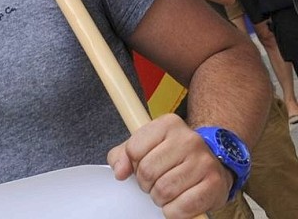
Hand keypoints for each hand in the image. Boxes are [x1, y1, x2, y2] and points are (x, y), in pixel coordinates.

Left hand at [107, 114, 232, 217]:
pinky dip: (174, 211)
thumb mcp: (144, 146)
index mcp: (168, 124)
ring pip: (164, 191)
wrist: (213, 163)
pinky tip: (178, 202)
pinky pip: (183, 207)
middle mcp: (188, 139)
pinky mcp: (215, 184)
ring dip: (160, 198)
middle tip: (154, 183)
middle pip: (148, 171)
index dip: (132, 164)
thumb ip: (122, 155)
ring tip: (166, 191)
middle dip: (146, 184)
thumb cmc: (172, 155)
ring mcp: (204, 161)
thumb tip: (119, 172)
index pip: (134, 149)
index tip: (141, 166)